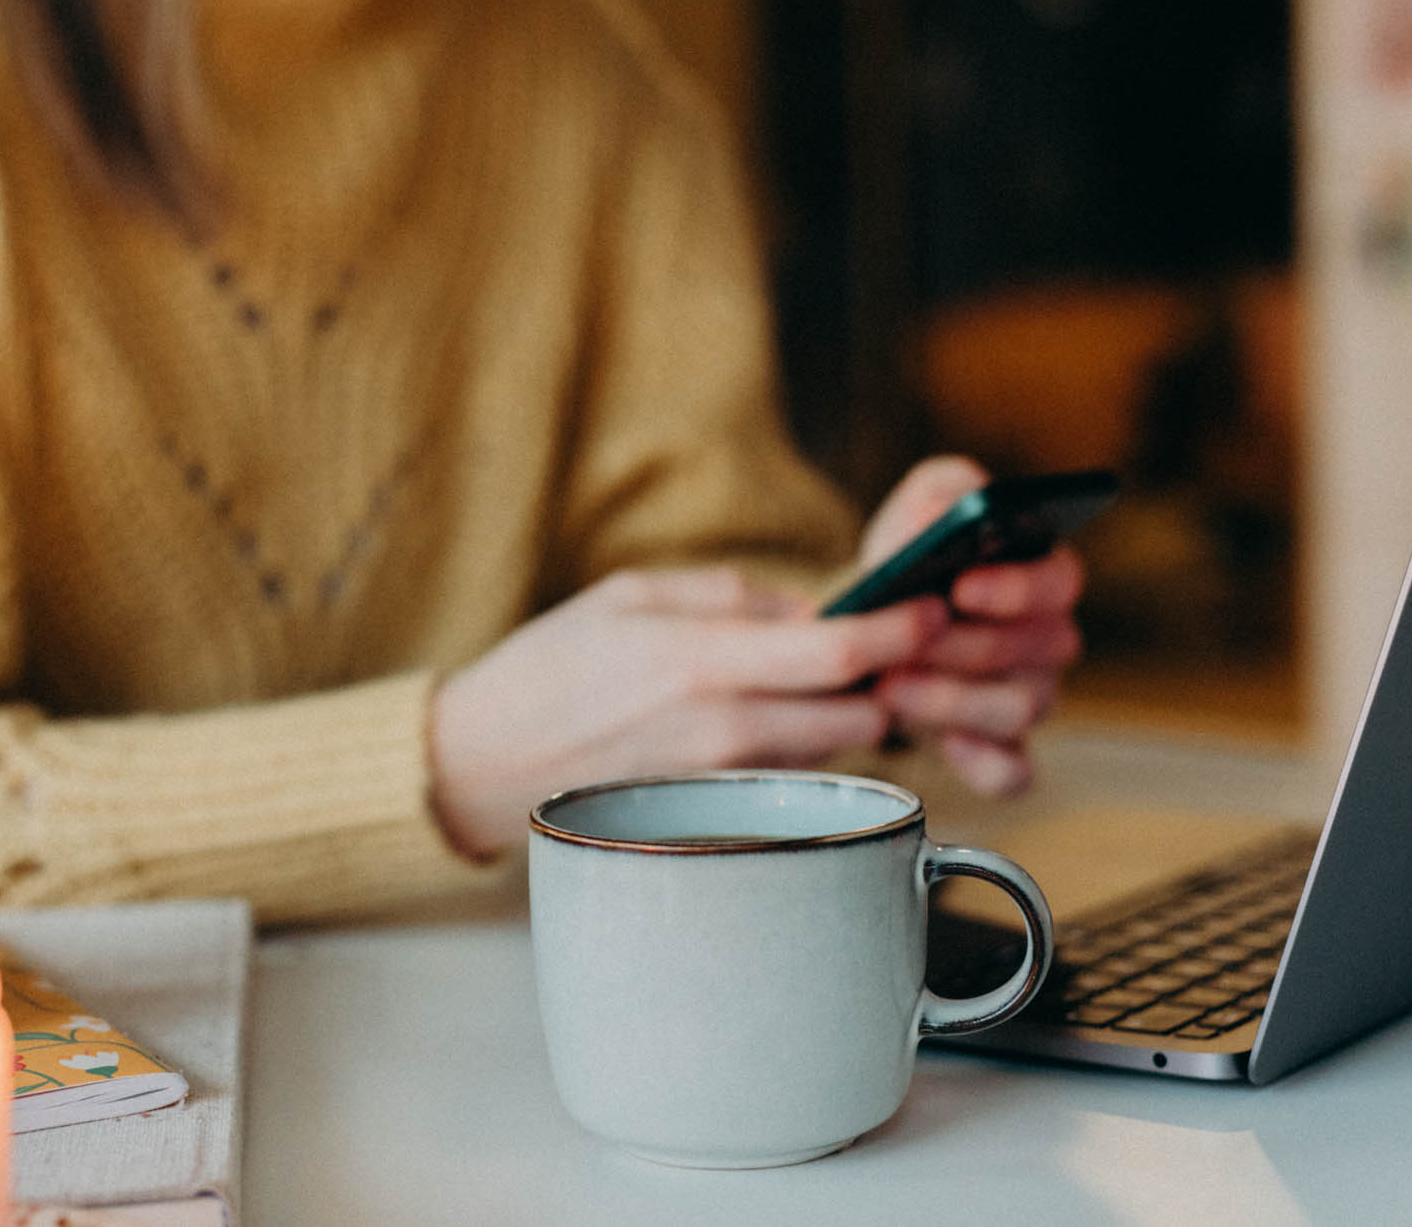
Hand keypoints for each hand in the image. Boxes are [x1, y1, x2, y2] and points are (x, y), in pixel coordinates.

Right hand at [428, 566, 948, 857]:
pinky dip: (799, 750)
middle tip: (882, 648)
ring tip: (813, 683)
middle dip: (881, 680)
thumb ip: (730, 598)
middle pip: (859, 713)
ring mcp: (721, 782)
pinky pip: (787, 778)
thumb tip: (806, 611)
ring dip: (840, 717)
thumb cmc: (548, 669)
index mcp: (704, 659)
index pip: (838, 651)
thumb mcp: (631, 596)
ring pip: (830, 750)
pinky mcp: (713, 814)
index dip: (900, 632)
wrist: (482, 763)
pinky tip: (765, 724)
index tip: (930, 611)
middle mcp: (723, 729)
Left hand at [861, 456, 1085, 797]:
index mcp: (1043, 578)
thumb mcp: (918, 514)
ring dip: (951, 700)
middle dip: (963, 646)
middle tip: (904, 645)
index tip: (962, 586)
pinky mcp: (1002, 752)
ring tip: (891, 686)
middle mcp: (1049, 641)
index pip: (1060, 581)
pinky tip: (944, 748)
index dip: (1017, 586)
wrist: (872, 628)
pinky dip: (983, 764)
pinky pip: (1014, 772)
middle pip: (1036, 650)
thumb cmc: (909, 566)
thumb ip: (942, 493)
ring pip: (1020, 709)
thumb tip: (954, 507)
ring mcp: (1029, 698)